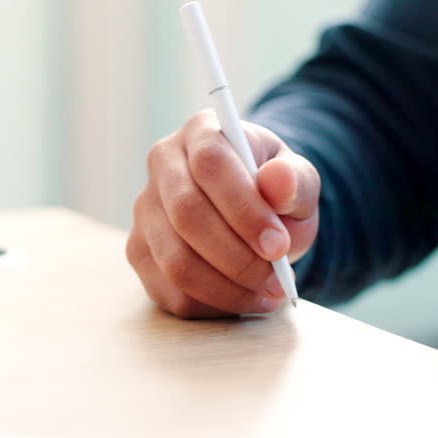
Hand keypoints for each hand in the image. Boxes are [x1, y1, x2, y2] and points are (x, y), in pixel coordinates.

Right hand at [126, 109, 319, 317]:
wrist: (253, 215)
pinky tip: (243, 300)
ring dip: (227, 288)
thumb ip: (295, 181)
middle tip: (278, 281)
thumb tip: (277, 181)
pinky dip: (212, 304)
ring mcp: (144, 210)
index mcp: (200, 133)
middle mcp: (163, 165)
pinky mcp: (139, 251)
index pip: (210, 164)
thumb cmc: (274, 193)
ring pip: (175, 259)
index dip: (244, 209)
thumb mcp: (298, 182)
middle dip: (237, 257)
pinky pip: (169, 290)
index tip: (279, 246)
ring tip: (267, 294)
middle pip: (186, 214)